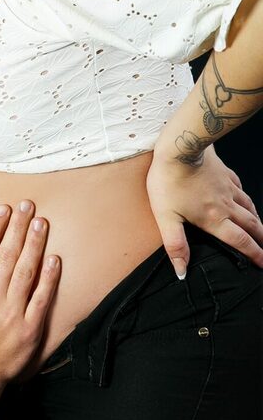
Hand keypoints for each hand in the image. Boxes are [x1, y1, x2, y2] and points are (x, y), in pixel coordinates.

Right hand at [0, 202, 59, 387]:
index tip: (3, 209)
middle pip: (7, 254)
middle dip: (19, 227)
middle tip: (28, 205)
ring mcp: (13, 312)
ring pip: (26, 271)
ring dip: (35, 244)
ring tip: (42, 223)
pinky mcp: (30, 328)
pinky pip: (42, 298)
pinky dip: (50, 278)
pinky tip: (55, 259)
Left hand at [146, 144, 262, 277]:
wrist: (179, 149)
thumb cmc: (169, 182)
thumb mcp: (166, 218)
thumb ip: (175, 245)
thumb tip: (181, 271)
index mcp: (213, 219)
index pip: (239, 241)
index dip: (253, 254)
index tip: (262, 264)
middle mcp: (226, 205)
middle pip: (250, 226)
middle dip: (261, 240)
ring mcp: (227, 188)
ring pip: (249, 207)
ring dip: (257, 221)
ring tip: (261, 230)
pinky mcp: (225, 174)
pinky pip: (240, 189)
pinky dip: (246, 199)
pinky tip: (244, 200)